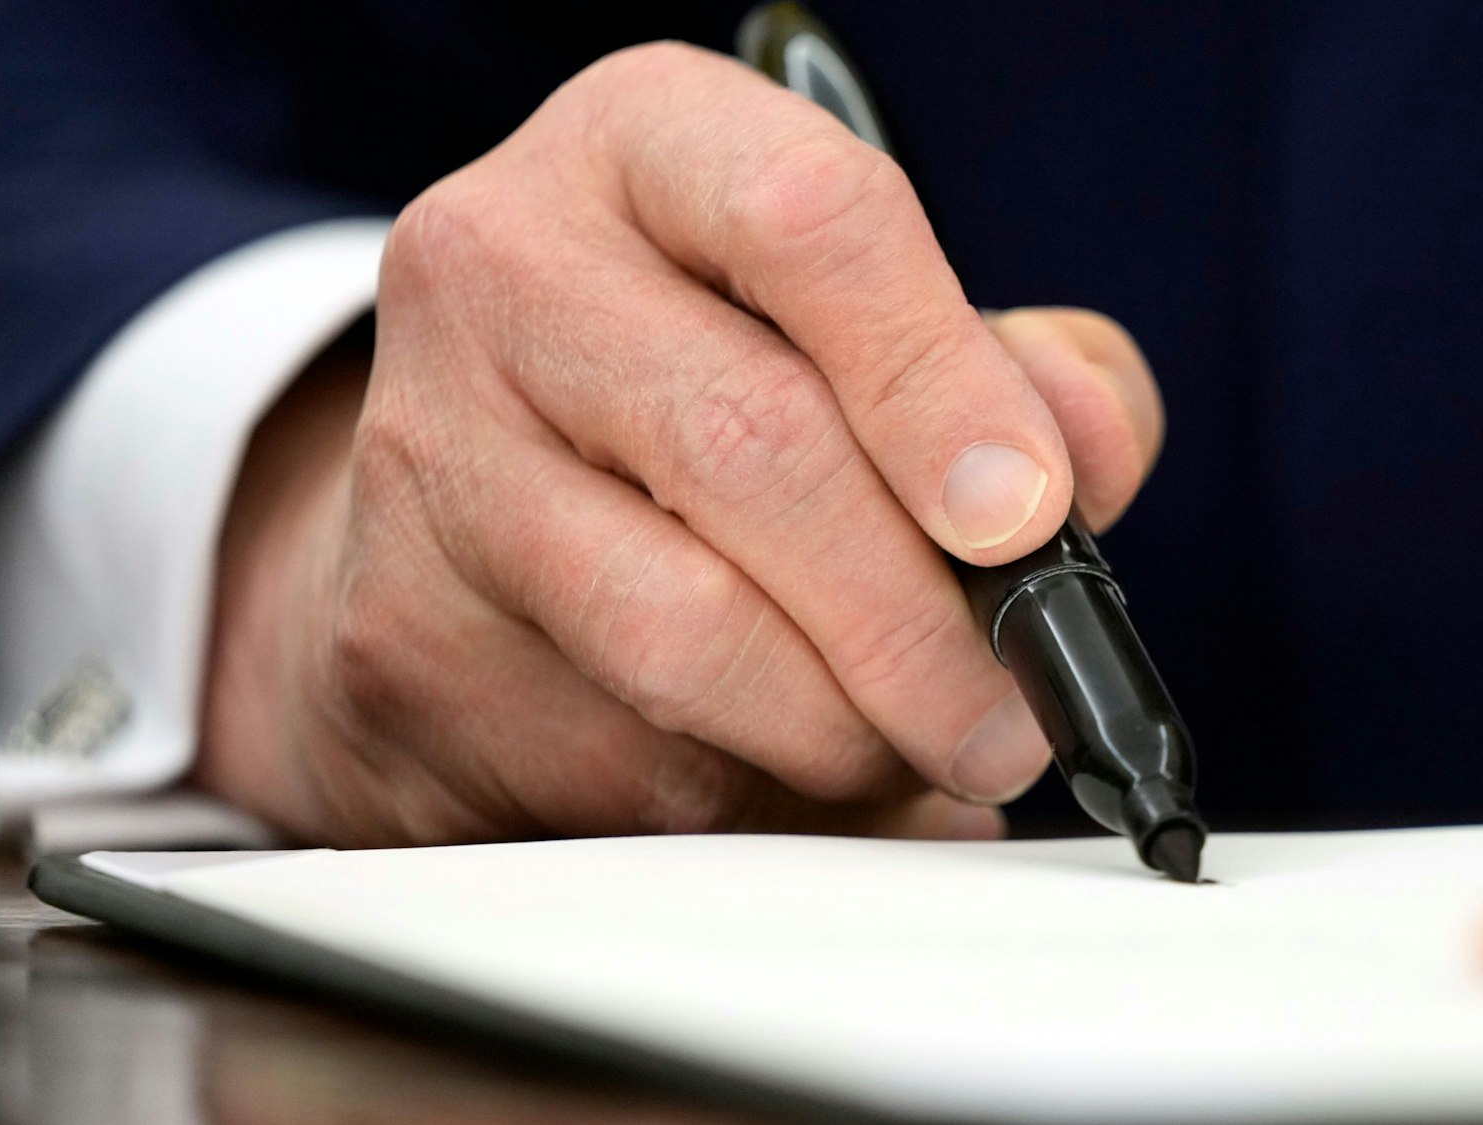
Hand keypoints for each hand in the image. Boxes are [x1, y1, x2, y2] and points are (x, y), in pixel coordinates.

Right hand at [192, 42, 1162, 845]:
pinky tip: (780, 769)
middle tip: (1012, 711)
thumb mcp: (870, 323)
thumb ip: (1019, 370)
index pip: (811, 222)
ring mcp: (431, 457)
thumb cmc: (714, 391)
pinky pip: (616, 757)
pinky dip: (745, 796)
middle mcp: (504, 267)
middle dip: (920, 618)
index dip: (943, 384)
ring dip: (841, 730)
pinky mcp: (402, 636)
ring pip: (681, 634)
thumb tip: (1080, 461)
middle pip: (751, 447)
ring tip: (911, 748)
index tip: (1029, 517)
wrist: (469, 499)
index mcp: (646, 145)